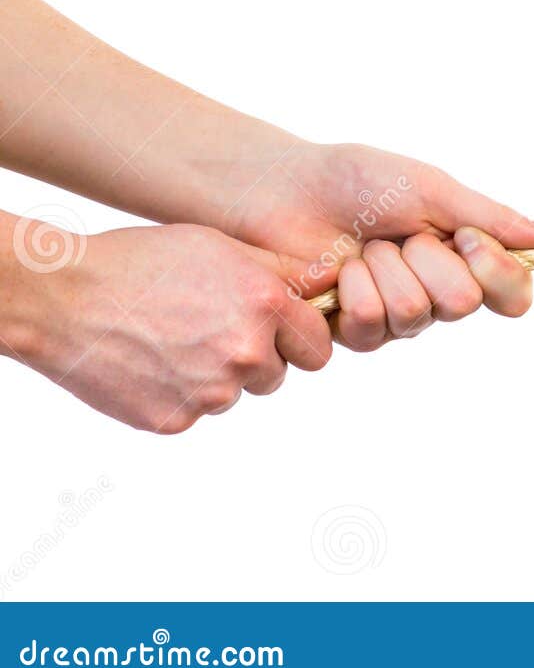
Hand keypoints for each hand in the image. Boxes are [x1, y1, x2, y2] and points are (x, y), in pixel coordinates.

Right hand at [0, 223, 331, 433]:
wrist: (65, 297)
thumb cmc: (144, 262)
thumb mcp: (222, 248)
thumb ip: (284, 273)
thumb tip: (334, 282)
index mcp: (265, 305)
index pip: (318, 346)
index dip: (299, 337)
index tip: (279, 330)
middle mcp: (244, 352)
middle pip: (278, 374)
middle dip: (260, 358)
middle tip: (215, 330)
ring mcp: (209, 392)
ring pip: (236, 394)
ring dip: (218, 376)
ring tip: (175, 340)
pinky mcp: (174, 420)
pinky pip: (196, 412)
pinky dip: (180, 393)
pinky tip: (152, 361)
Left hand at [221, 142, 533, 350]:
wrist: (281, 188)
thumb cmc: (355, 179)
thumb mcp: (431, 189)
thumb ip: (491, 218)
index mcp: (465, 257)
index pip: (513, 294)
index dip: (496, 271)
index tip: (465, 236)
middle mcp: (437, 292)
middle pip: (463, 303)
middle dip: (428, 258)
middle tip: (398, 233)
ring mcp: (396, 316)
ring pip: (415, 316)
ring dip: (384, 270)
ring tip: (362, 246)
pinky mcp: (352, 332)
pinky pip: (371, 328)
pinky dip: (352, 290)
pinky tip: (336, 271)